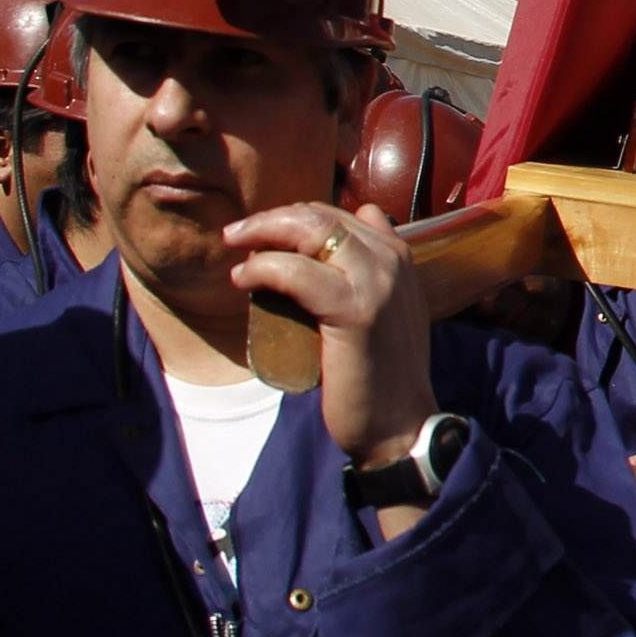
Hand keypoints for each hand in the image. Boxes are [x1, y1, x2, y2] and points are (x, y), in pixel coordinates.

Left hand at [224, 200, 439, 481]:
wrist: (400, 422)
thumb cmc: (381, 373)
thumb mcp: (382, 312)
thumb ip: (366, 278)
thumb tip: (328, 253)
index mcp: (398, 257)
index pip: (340, 213)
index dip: (296, 216)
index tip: (264, 234)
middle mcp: (391, 260)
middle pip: (321, 215)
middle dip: (271, 218)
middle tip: (237, 235)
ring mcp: (377, 282)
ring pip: (310, 230)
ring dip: (262, 231)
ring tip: (235, 247)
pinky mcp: (354, 310)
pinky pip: (296, 272)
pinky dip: (263, 268)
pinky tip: (242, 278)